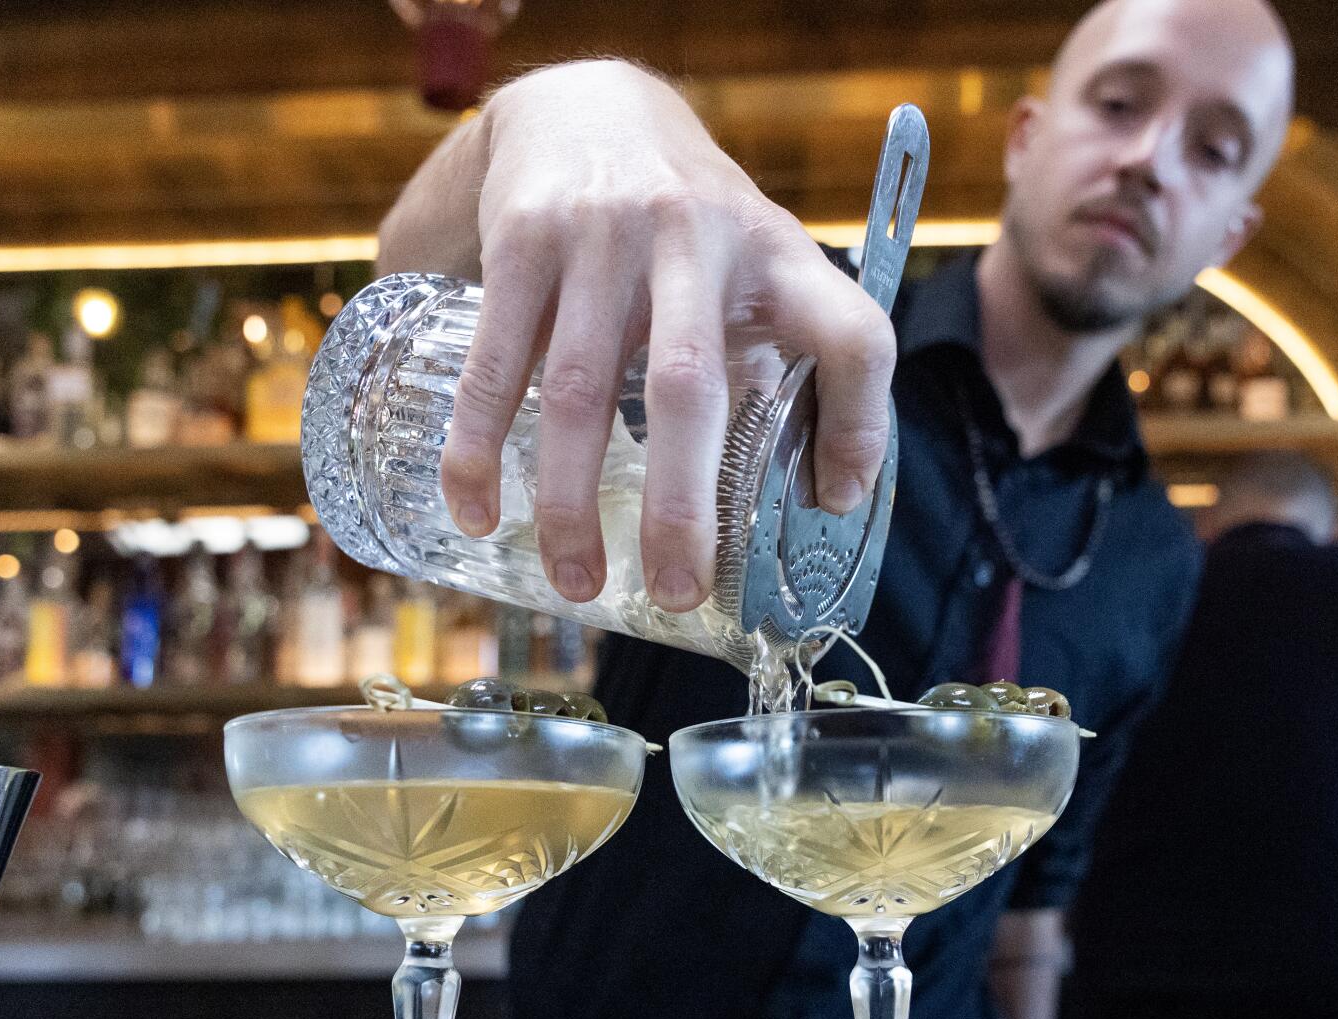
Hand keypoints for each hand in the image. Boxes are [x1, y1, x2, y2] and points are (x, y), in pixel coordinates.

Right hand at [445, 60, 896, 611]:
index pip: (850, 333)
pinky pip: (494, 363)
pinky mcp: (523, 238)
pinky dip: (478, 448)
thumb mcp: (765, 268)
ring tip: (575, 585)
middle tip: (675, 593)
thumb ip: (796, 365)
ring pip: (578, 390)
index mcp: (777, 256)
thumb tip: (828, 501)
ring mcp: (601, 236)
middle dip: (679, 506)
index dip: (860, 424)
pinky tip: (477, 511)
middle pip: (687, 387)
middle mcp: (695, 240)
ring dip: (568, 502)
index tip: (833, 502)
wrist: (590, 107)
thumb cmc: (694, 226)